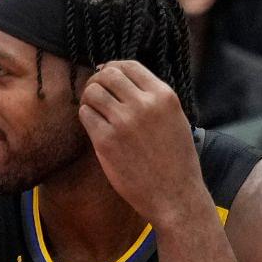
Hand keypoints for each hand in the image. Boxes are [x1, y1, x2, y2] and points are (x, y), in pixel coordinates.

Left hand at [77, 60, 211, 228]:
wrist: (175, 196)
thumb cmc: (176, 160)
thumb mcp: (175, 119)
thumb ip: (152, 98)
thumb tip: (122, 78)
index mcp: (163, 96)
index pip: (129, 65)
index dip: (113, 67)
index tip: (106, 77)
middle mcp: (143, 104)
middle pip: (107, 74)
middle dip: (97, 80)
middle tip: (96, 93)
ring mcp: (123, 122)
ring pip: (92, 92)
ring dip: (88, 98)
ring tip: (94, 110)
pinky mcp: (106, 141)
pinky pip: (85, 115)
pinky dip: (86, 117)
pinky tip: (95, 126)